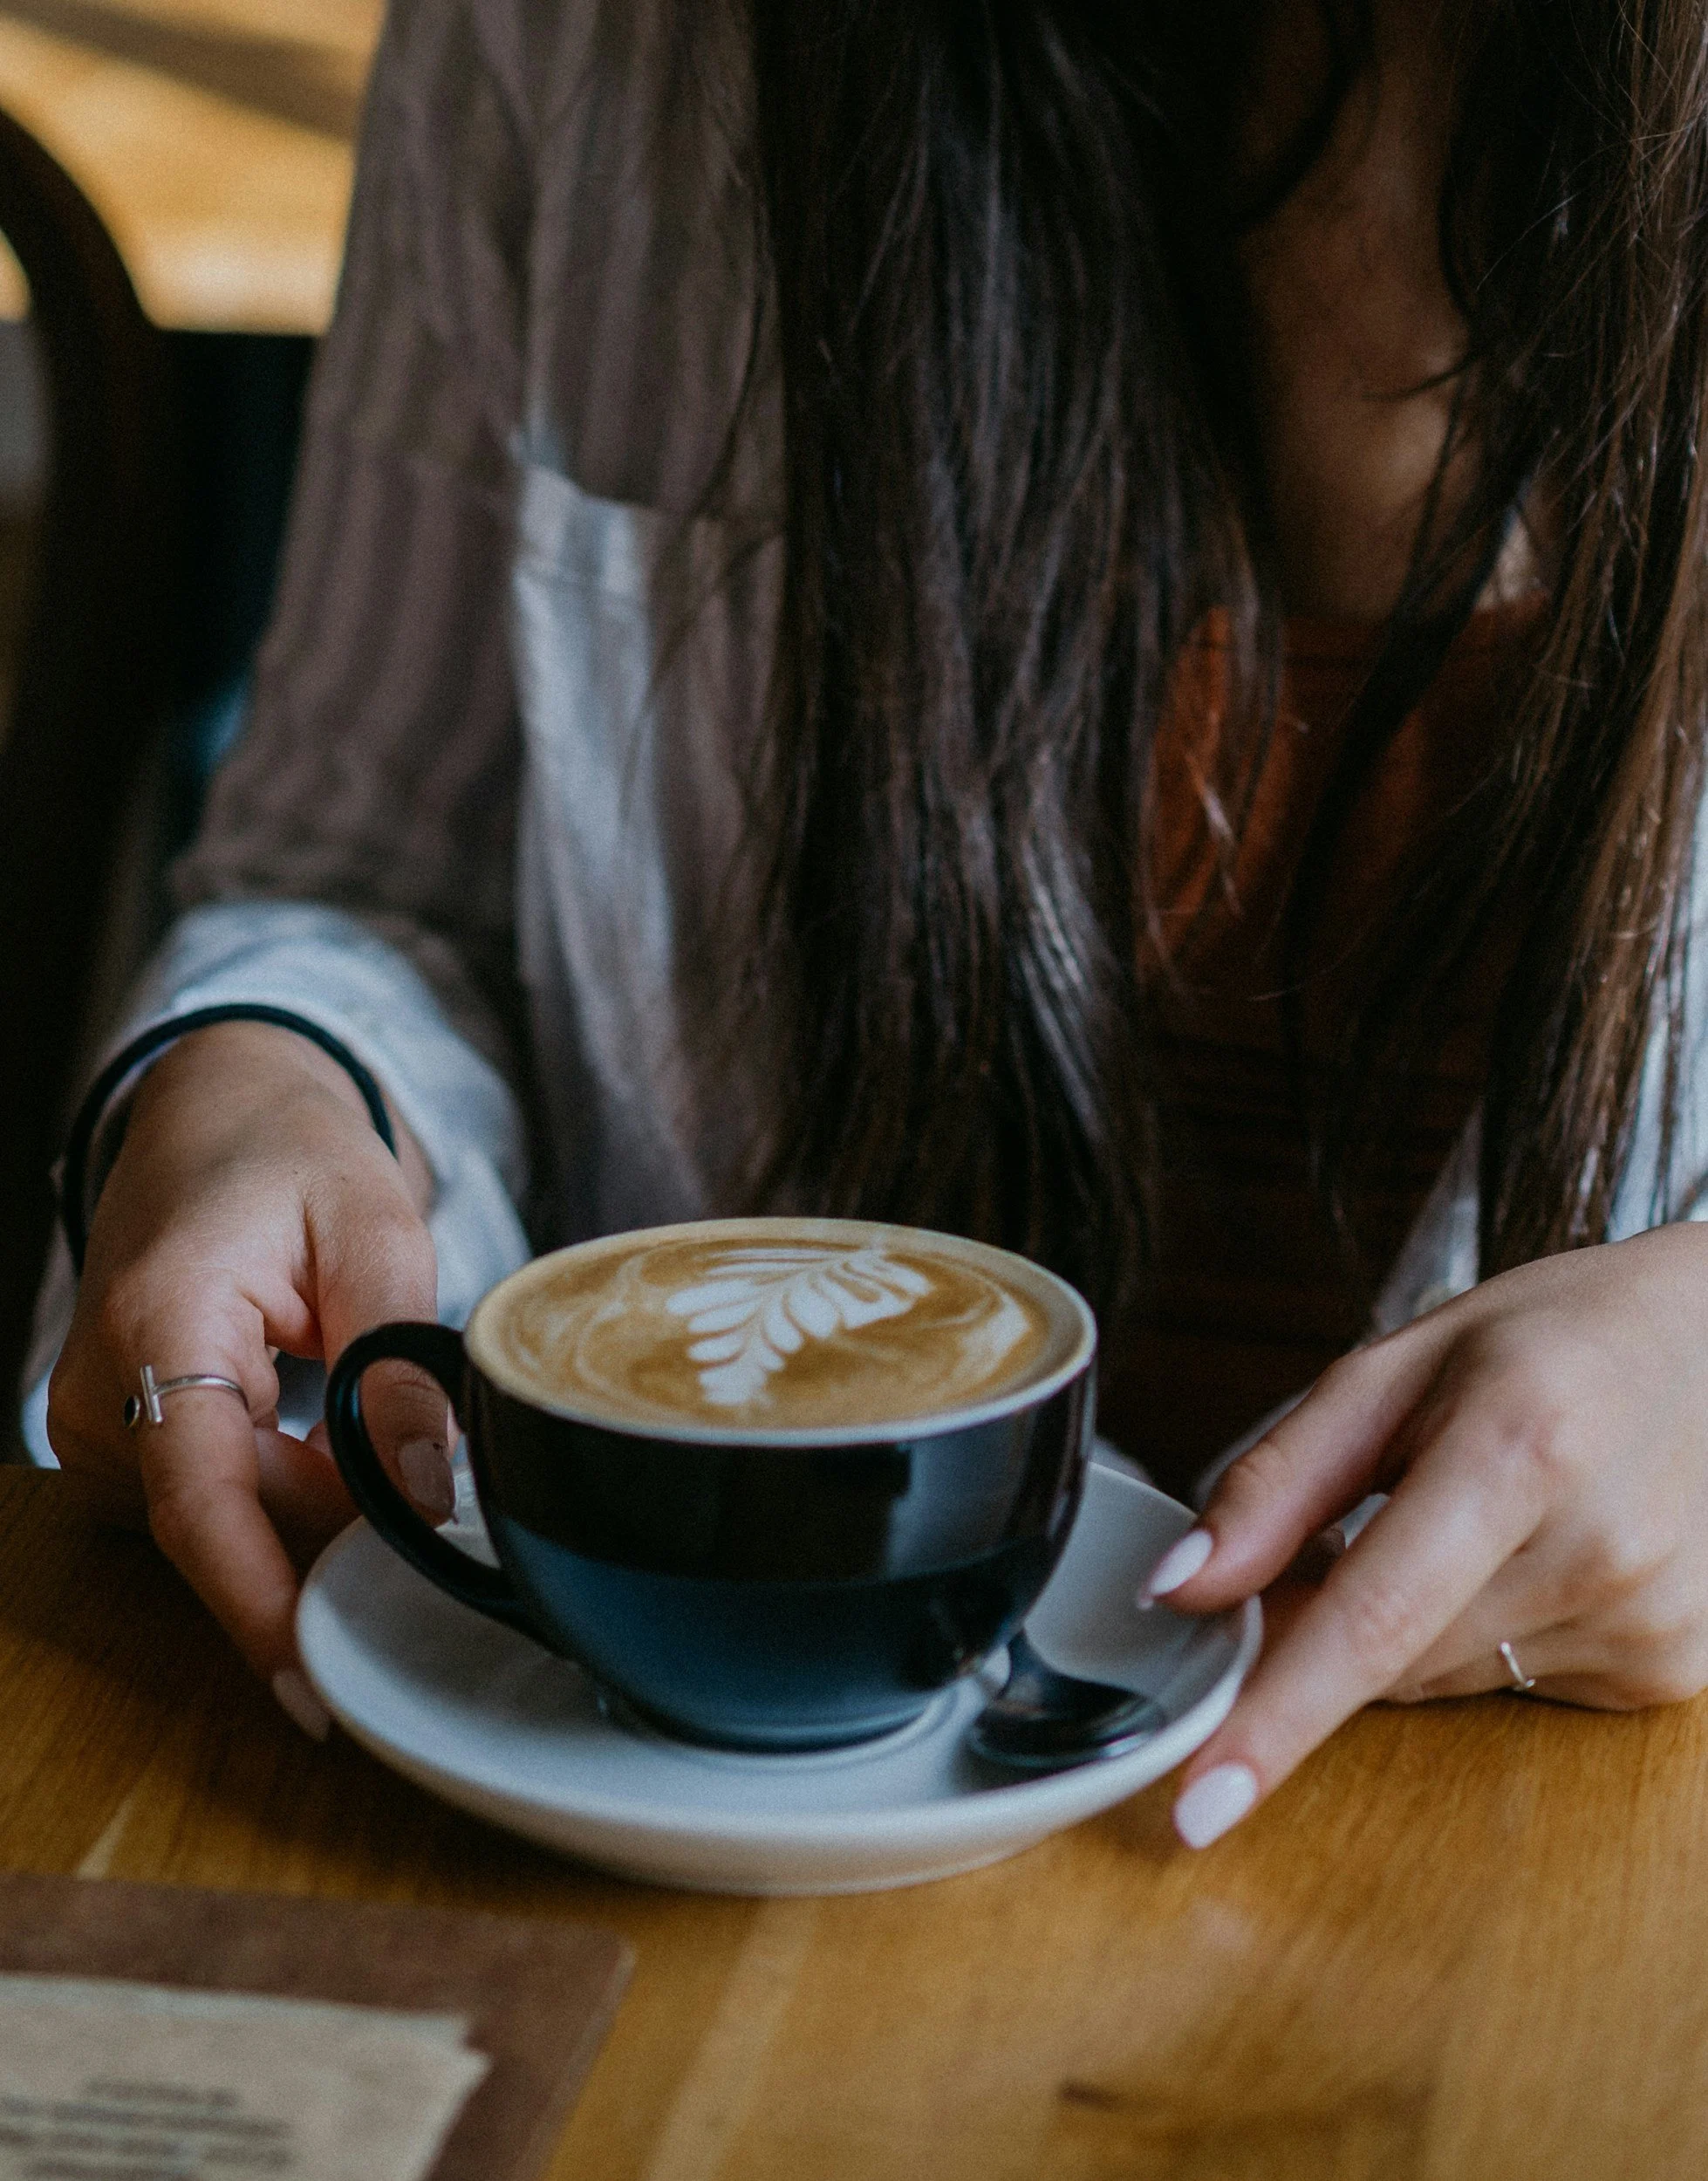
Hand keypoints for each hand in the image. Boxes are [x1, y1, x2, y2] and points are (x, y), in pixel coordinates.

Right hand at [46, 1022, 445, 1729]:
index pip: (200, 1502)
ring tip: (404, 1478)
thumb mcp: (373, 1226)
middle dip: (340, 1549)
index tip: (316, 1688)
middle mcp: (104, 1390)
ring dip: (322, 1514)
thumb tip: (427, 1494)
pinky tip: (355, 1472)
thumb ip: (397, 1356)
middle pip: (234, 1523)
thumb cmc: (291, 1156)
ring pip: (232, 1521)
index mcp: (159, 1324)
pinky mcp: (127, 1438)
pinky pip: (221, 1501)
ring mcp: (104, 1422)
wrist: (214, 1115)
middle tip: (455, 1554)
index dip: (258, 1604)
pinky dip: (295, 1497)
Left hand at [1143, 1225, 1707, 1846]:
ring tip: (1472, 1509)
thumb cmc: (1541, 1340)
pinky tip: (1528, 1552)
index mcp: (1519, 1451)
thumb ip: (1276, 1483)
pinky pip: (1507, 1687)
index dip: (1277, 1718)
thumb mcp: (1391, 1369)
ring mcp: (1647, 1623)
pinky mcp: (1669, 1673)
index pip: (1374, 1619)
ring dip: (1409, 1623)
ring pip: (1438, 1679)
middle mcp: (1598, 1550)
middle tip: (1347, 1524)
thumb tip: (1178, 1590)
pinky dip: (1479, 1634)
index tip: (1199, 1805)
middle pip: (1389, 1658)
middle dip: (1325, 1620)